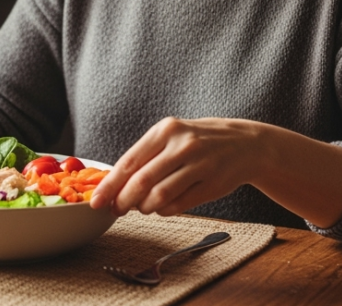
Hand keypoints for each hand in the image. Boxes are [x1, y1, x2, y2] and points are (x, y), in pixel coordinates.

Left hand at [89, 116, 341, 226]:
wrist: (245, 143)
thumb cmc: (199, 142)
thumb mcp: (172, 137)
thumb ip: (145, 158)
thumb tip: (114, 186)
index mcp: (166, 130)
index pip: (129, 162)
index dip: (110, 185)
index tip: (96, 201)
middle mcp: (182, 144)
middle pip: (142, 181)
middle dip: (124, 201)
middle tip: (116, 210)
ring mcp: (200, 164)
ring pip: (160, 195)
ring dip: (146, 207)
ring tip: (143, 208)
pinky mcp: (213, 183)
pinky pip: (180, 204)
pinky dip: (165, 210)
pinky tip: (162, 208)